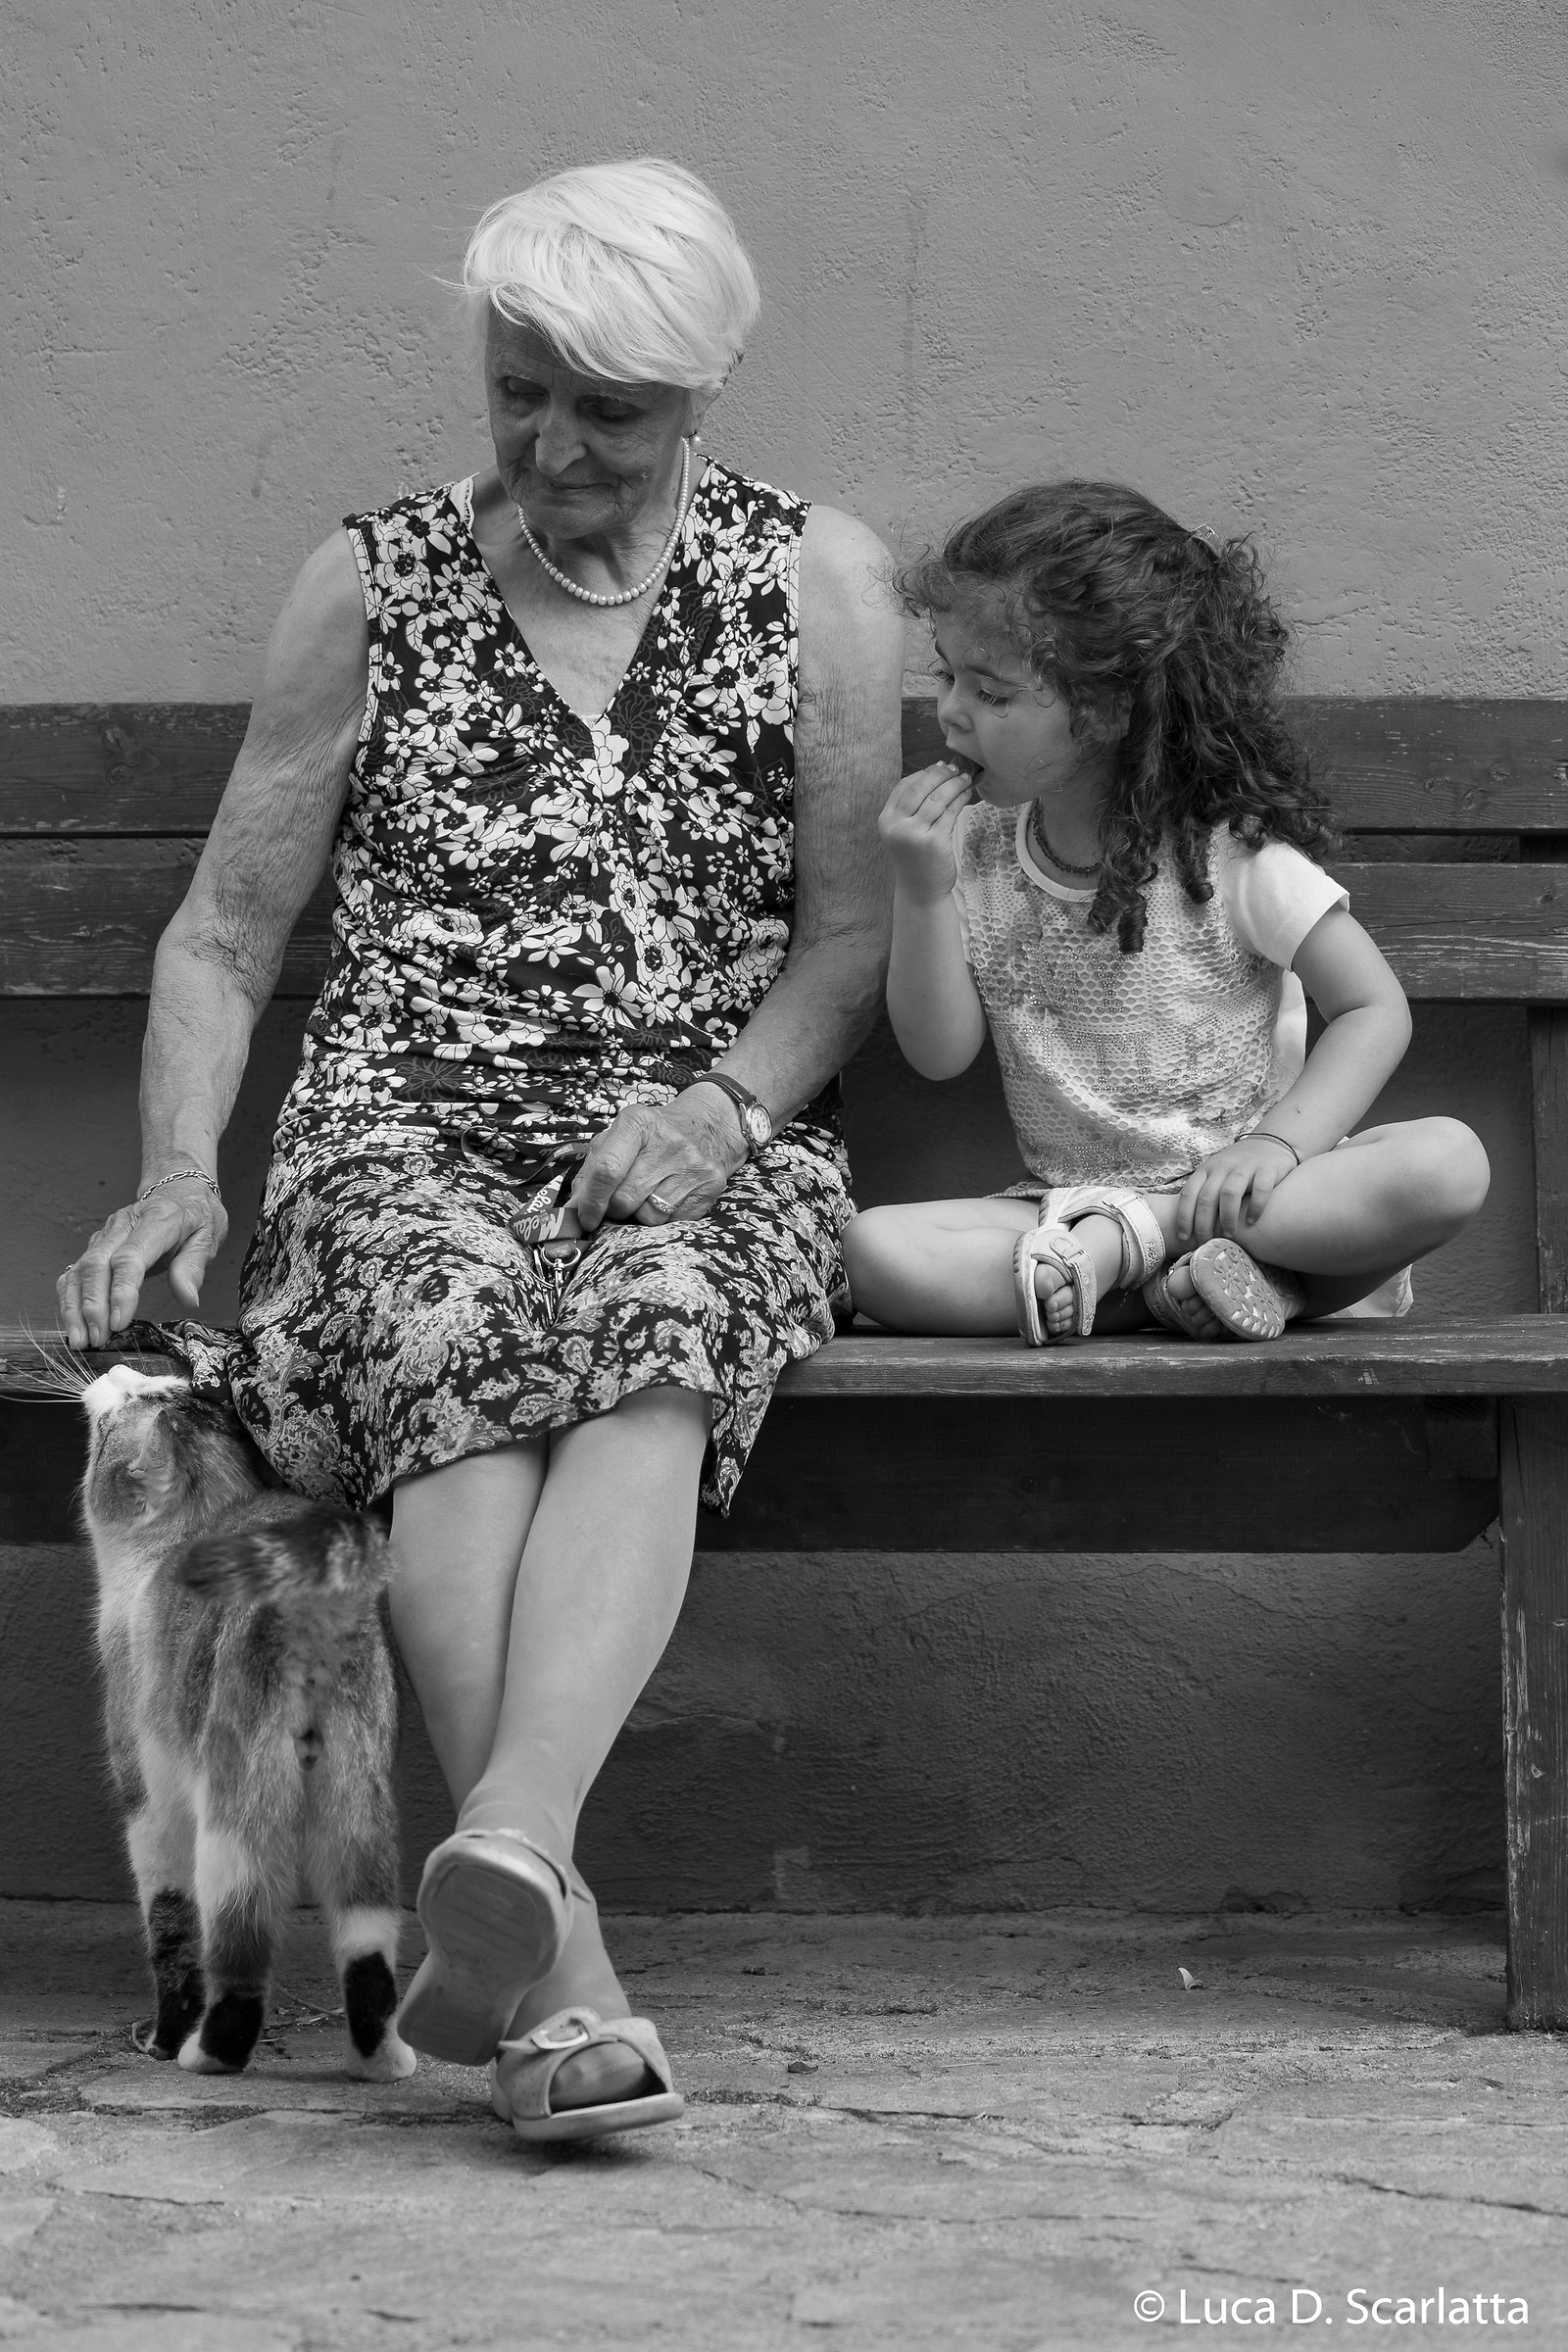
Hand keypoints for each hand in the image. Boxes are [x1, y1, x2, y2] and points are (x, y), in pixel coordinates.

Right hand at [57, 1178, 228, 1348]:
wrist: (179, 1190)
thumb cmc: (196, 1216)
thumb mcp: (209, 1236)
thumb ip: (194, 1266)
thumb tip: (188, 1299)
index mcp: (155, 1220)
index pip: (130, 1257)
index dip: (121, 1291)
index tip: (118, 1322)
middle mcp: (123, 1225)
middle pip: (96, 1264)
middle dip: (92, 1306)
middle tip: (97, 1339)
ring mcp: (105, 1235)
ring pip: (79, 1270)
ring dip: (75, 1307)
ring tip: (80, 1339)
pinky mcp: (96, 1246)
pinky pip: (75, 1273)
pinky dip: (69, 1300)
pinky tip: (74, 1324)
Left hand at [570, 1092, 746, 1232]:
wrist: (706, 1126)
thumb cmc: (651, 1137)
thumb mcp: (617, 1140)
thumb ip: (591, 1171)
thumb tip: (572, 1211)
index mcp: (636, 1123)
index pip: (606, 1171)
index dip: (591, 1202)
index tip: (585, 1219)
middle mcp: (667, 1141)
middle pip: (625, 1199)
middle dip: (614, 1210)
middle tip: (620, 1200)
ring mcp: (692, 1163)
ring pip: (649, 1216)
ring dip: (640, 1215)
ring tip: (647, 1195)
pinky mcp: (710, 1184)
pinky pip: (673, 1222)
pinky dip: (664, 1218)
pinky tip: (667, 1197)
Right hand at [878, 762, 973, 900]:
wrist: (920, 890)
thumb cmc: (915, 858)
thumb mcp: (905, 831)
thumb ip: (912, 807)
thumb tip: (937, 772)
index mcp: (886, 820)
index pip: (903, 786)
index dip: (923, 773)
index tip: (940, 767)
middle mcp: (897, 826)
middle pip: (920, 788)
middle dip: (941, 775)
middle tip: (957, 768)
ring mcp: (915, 834)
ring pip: (937, 799)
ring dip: (954, 785)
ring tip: (966, 779)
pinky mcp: (934, 842)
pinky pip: (950, 813)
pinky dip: (960, 800)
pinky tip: (967, 794)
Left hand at [1176, 1135, 1299, 1247]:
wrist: (1269, 1143)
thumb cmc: (1237, 1168)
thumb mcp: (1216, 1174)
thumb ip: (1205, 1193)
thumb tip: (1191, 1228)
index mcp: (1206, 1169)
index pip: (1188, 1193)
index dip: (1184, 1216)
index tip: (1184, 1237)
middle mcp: (1222, 1167)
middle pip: (1207, 1197)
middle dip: (1204, 1224)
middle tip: (1207, 1242)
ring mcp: (1244, 1166)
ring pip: (1229, 1193)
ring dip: (1227, 1217)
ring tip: (1229, 1234)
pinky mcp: (1267, 1169)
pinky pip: (1259, 1190)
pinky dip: (1255, 1207)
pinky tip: (1252, 1221)